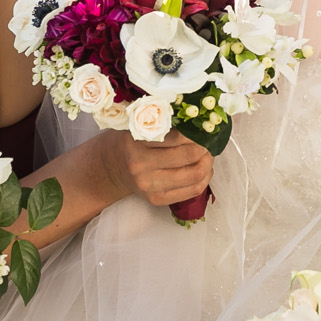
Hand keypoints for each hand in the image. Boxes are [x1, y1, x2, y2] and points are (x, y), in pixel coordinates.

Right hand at [98, 130, 213, 206]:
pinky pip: (191, 191)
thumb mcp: (138, 126)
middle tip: (209, 140)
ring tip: (208, 154)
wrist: (110, 168)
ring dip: (208, 163)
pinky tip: (204, 169)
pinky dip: (204, 179)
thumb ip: (162, 123)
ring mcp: (149, 186)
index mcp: (136, 142)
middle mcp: (141, 166)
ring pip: (194, 175)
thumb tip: (198, 121)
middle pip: (189, 156)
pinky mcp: (156, 200)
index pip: (178, 137)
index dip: (197, 132)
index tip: (205, 126)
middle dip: (206, 147)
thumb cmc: (128, 142)